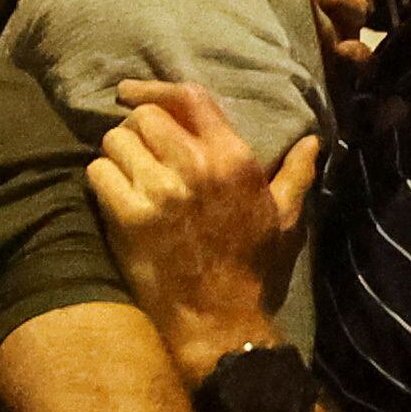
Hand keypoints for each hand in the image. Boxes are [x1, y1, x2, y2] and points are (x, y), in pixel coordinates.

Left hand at [88, 79, 319, 381]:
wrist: (220, 322)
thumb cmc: (253, 270)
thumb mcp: (286, 219)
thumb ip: (296, 174)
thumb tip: (312, 141)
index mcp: (234, 159)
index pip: (190, 97)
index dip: (155, 89)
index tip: (130, 93)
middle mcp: (198, 166)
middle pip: (144, 116)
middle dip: (134, 132)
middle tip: (135, 154)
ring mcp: (162, 190)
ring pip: (116, 141)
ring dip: (115, 156)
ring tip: (125, 177)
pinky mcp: (130, 217)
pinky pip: (98, 173)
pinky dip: (101, 181)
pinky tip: (113, 198)